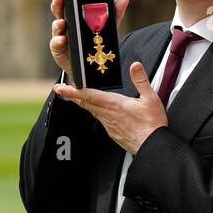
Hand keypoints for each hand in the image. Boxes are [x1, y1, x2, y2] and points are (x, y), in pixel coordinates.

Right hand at [46, 0, 128, 76]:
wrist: (91, 67)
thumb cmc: (96, 42)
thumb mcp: (107, 27)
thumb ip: (114, 14)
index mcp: (74, 13)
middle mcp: (65, 22)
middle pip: (58, 10)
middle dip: (57, 3)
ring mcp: (61, 36)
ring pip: (56, 27)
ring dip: (58, 23)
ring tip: (62, 22)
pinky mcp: (59, 50)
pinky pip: (56, 45)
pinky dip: (58, 41)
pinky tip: (62, 40)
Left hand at [53, 62, 167, 153]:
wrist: (153, 147)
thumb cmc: (152, 125)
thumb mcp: (150, 99)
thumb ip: (141, 81)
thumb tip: (135, 66)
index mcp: (114, 104)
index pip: (88, 95)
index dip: (73, 91)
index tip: (60, 88)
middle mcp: (108, 115)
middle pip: (85, 103)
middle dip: (73, 95)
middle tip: (61, 89)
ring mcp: (109, 125)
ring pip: (92, 111)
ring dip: (84, 103)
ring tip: (78, 97)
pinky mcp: (113, 133)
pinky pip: (101, 120)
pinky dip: (97, 113)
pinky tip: (100, 111)